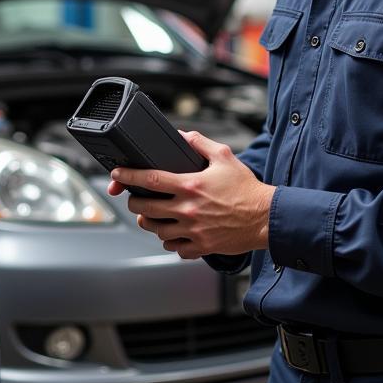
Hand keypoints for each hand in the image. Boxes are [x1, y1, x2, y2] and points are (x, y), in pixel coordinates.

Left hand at [107, 131, 272, 259]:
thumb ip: (200, 144)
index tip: (117, 174)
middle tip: (135, 199)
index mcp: (190, 185)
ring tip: (151, 216)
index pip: (149, 180)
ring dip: (149, 222)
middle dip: (134, 202)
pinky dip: (170, 241)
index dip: (128, 176)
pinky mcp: (201, 246)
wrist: (266, 217)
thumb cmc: (247, 188)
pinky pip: (174, 248)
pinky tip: (173, 233)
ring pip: (156, 230)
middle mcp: (188, 209)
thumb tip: (183, 135)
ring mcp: (193, 230)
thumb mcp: (224, 157)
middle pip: (145, 208)